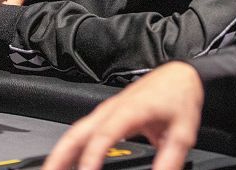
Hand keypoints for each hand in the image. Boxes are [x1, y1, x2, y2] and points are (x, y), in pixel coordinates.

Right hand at [43, 61, 203, 169]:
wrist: (179, 75)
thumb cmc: (179, 97)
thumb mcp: (182, 132)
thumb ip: (169, 159)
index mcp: (129, 111)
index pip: (103, 136)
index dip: (91, 158)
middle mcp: (112, 109)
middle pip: (77, 132)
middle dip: (60, 155)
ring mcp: (107, 109)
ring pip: (76, 131)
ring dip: (61, 152)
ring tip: (52, 169)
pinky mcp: (108, 112)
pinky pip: (83, 129)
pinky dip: (71, 146)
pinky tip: (68, 159)